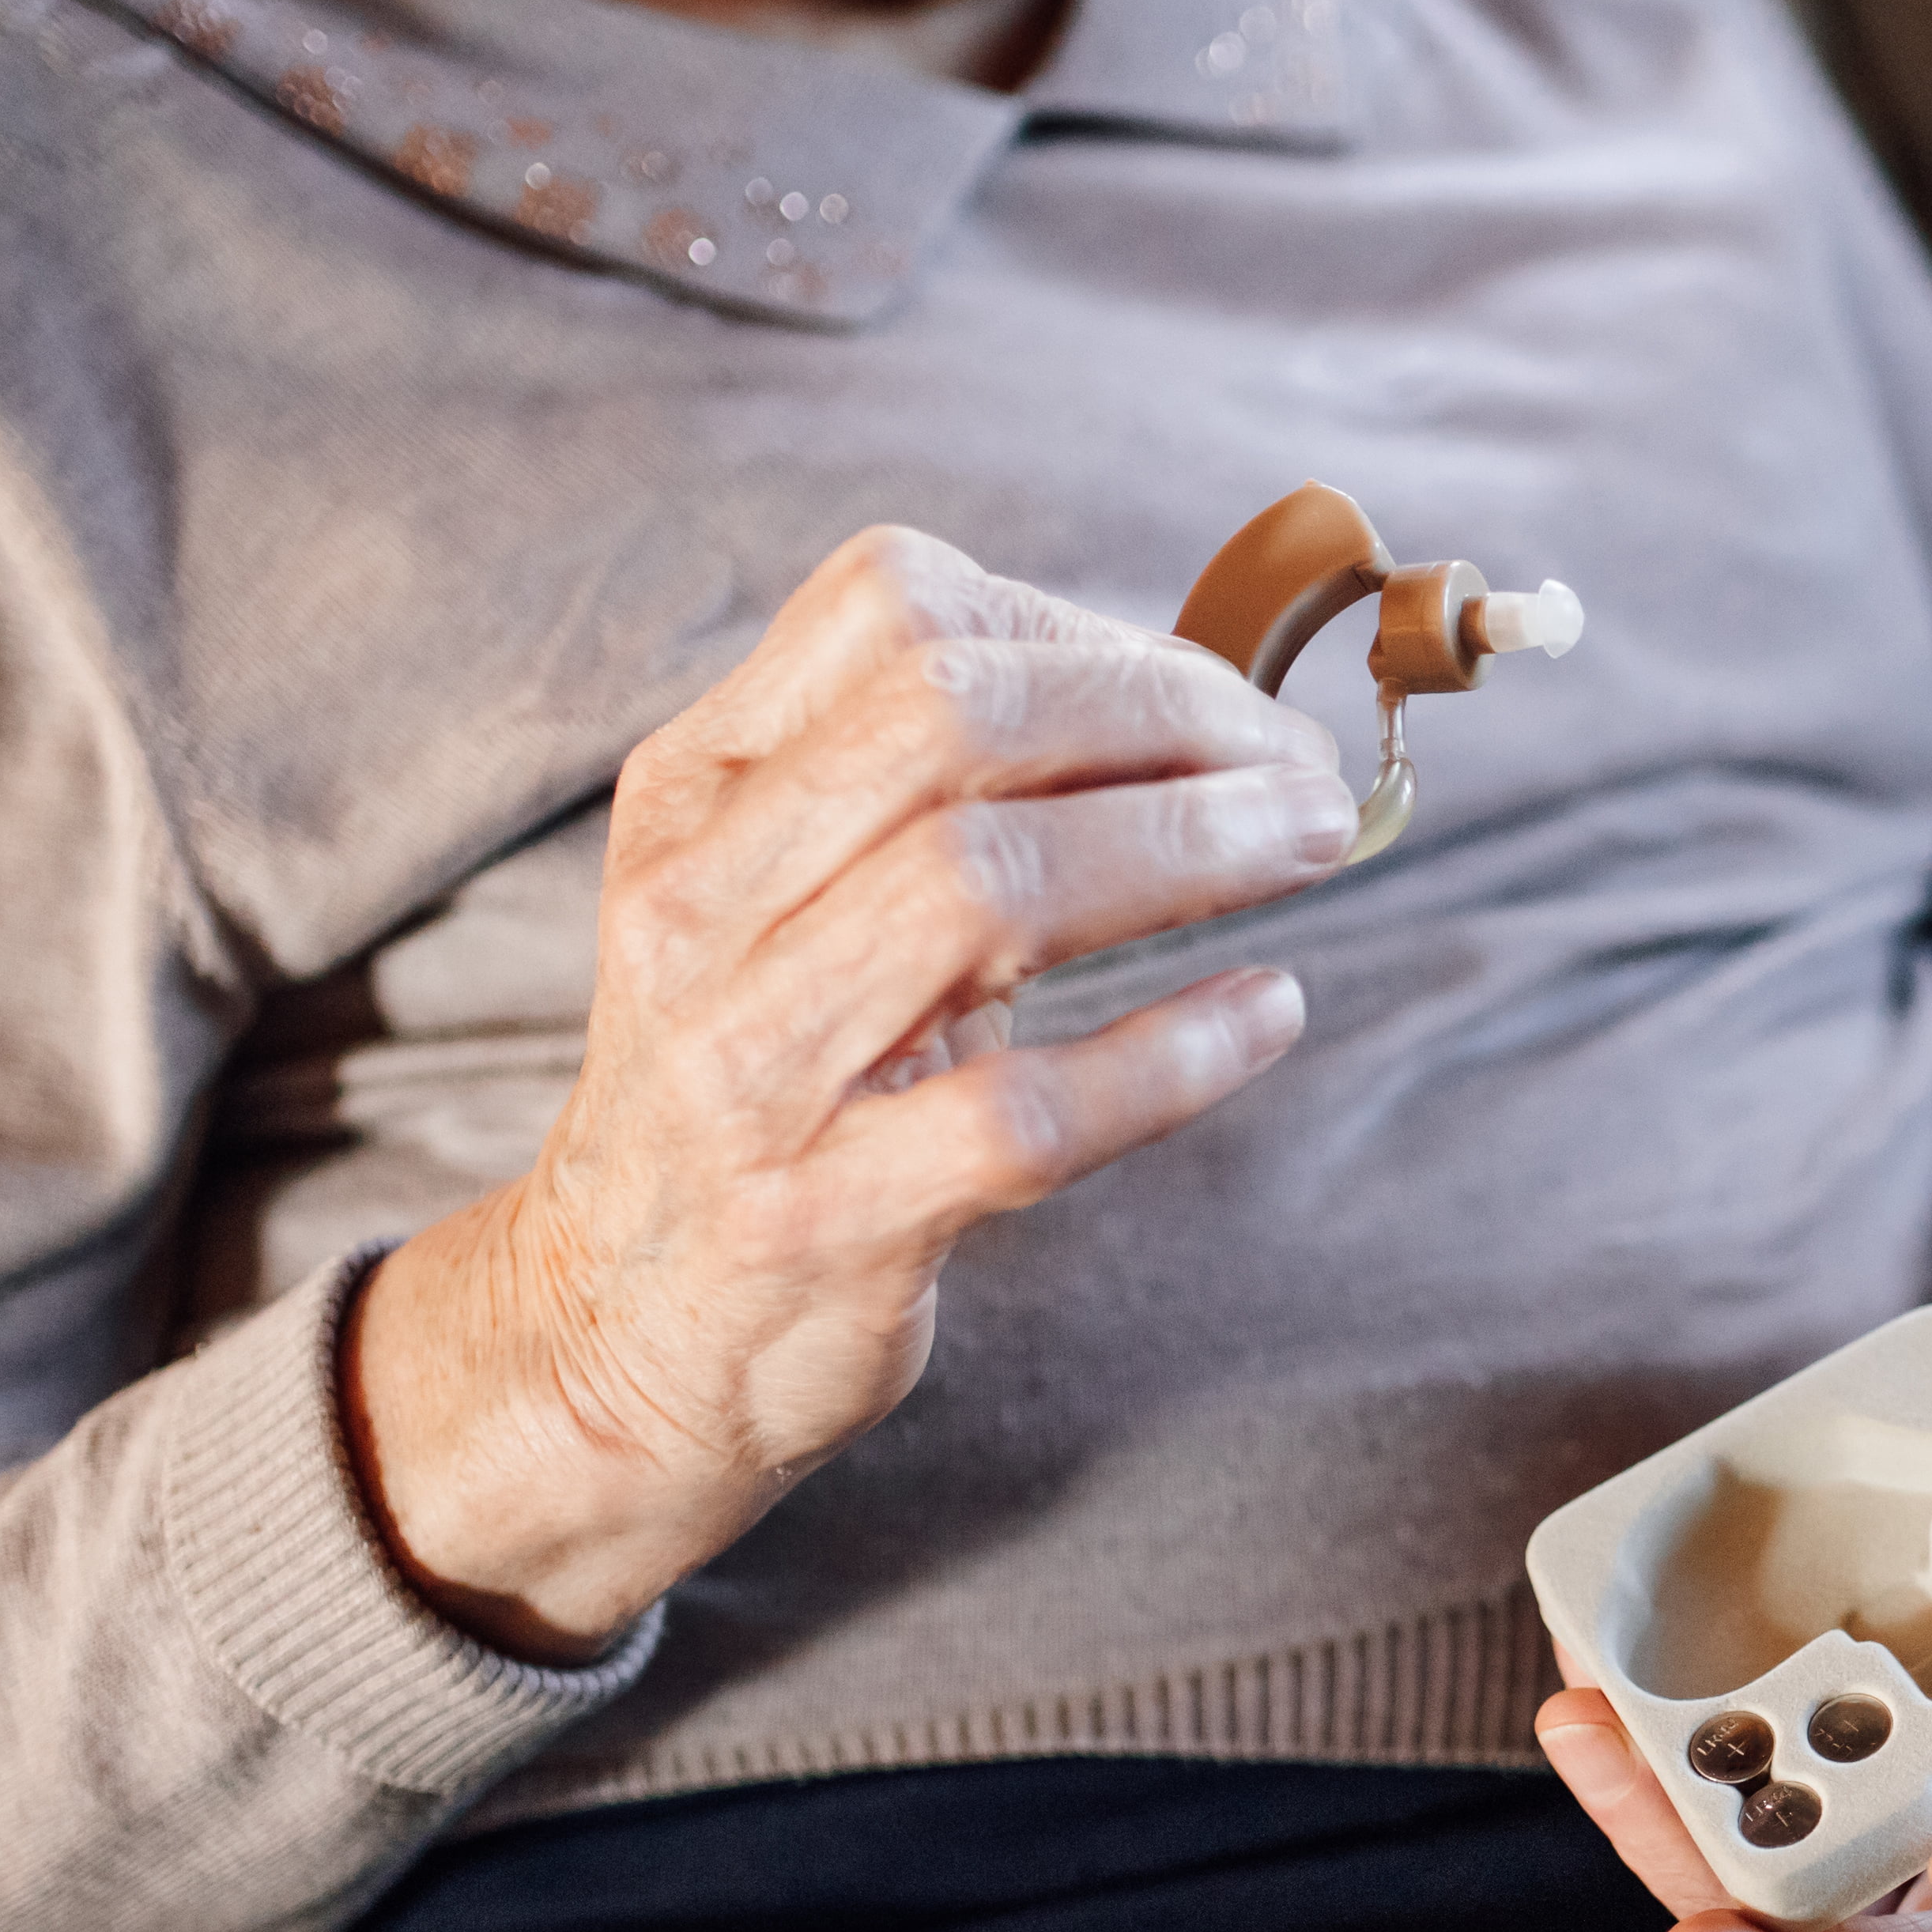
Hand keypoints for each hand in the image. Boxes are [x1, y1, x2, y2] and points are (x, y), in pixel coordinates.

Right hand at [346, 525, 1350, 1657]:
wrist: (617, 1323)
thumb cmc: (763, 1078)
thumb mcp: (790, 897)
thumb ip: (936, 792)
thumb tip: (1195, 703)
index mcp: (699, 790)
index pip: (891, 608)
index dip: (1087, 630)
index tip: (1213, 694)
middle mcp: (703, 904)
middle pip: (954, 721)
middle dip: (1165, 718)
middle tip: (1301, 771)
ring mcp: (750, 1065)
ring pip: (989, 888)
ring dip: (1194, 849)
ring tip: (1313, 849)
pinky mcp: (824, 1215)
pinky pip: (1029, 1112)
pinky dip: (1175, 1050)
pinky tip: (1265, 1012)